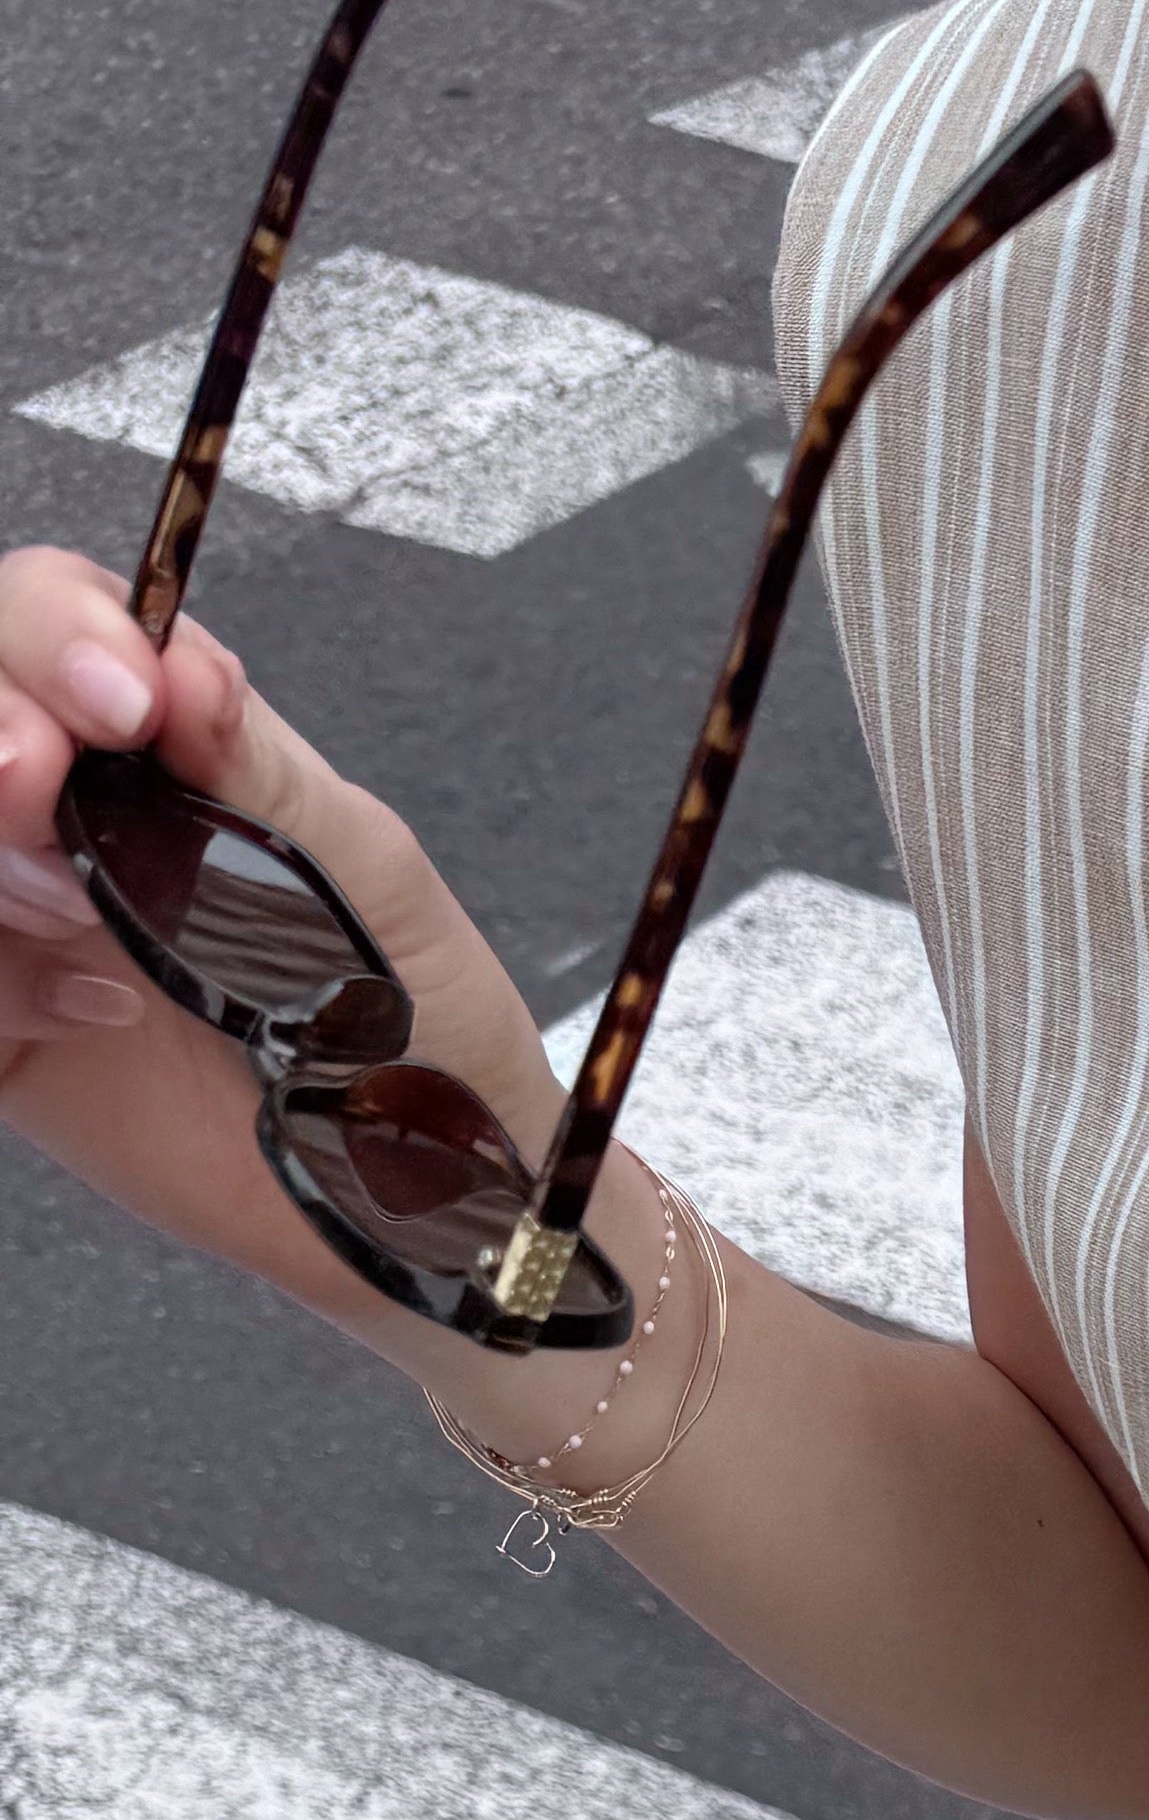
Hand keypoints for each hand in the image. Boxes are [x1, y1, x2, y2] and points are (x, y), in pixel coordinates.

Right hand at [0, 543, 553, 1346]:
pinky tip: (96, 1012)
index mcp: (161, 742)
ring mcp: (23, 916)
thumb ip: (262, 776)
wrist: (435, 1198)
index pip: (52, 621)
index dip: (54, 631)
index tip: (125, 698)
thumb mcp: (370, 883)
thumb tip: (185, 670)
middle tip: (42, 780)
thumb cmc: (427, 1025)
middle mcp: (73, 813)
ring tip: (79, 910)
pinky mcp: (7, 1029)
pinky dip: (3, 983)